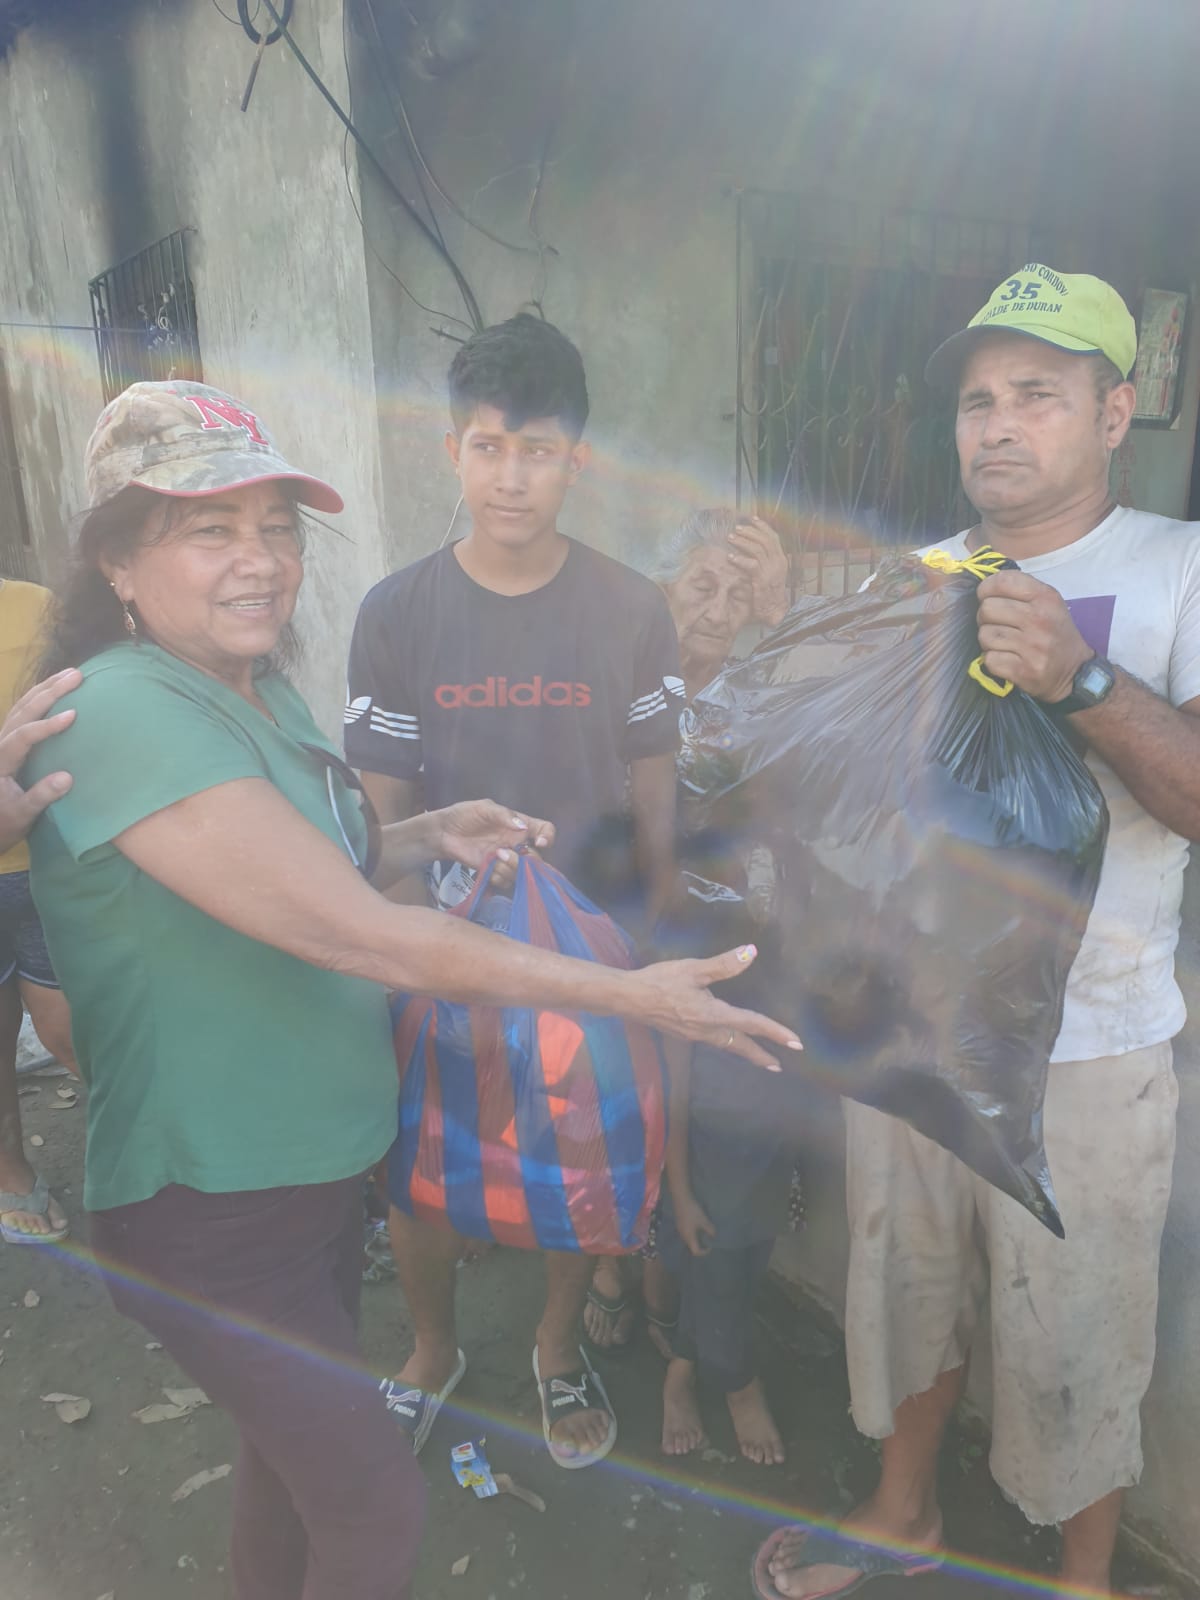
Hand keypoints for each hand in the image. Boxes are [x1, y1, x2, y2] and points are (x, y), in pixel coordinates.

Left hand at [0, 669, 79, 853]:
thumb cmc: (3, 823)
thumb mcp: (22, 816)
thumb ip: (40, 797)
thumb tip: (67, 778)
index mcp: (1, 761)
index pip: (24, 735)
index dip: (47, 725)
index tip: (73, 715)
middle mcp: (0, 745)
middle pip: (22, 711)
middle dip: (50, 691)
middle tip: (77, 675)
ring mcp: (4, 741)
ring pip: (22, 706)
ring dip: (46, 688)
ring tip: (70, 674)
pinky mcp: (10, 742)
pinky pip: (23, 712)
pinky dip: (40, 697)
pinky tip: (54, 689)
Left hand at [433, 800, 554, 889]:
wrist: (443, 833)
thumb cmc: (464, 815)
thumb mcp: (484, 808)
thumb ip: (503, 815)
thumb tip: (522, 827)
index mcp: (520, 825)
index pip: (545, 831)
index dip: (548, 837)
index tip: (538, 843)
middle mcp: (517, 844)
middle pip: (538, 859)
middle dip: (527, 861)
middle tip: (505, 853)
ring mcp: (506, 859)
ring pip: (523, 873)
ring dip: (511, 869)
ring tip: (493, 858)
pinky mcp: (494, 871)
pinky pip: (506, 881)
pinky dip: (499, 878)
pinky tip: (487, 869)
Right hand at [627, 943, 801, 1069]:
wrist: (628, 998)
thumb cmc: (660, 981)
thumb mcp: (693, 969)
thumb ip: (723, 964)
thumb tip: (752, 952)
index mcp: (713, 1014)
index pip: (752, 1024)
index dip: (776, 1032)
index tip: (796, 1043)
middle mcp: (706, 1030)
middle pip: (740, 1045)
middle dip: (761, 1055)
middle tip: (780, 1065)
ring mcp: (694, 1035)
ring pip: (727, 1045)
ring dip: (746, 1052)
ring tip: (761, 1059)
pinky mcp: (684, 1033)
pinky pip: (715, 1042)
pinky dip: (729, 1045)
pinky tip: (727, 1040)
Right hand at [670, 1180, 714, 1255]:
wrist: (681, 1198)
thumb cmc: (693, 1211)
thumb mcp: (704, 1220)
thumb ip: (710, 1230)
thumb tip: (714, 1236)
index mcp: (689, 1237)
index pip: (696, 1251)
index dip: (704, 1252)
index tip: (711, 1246)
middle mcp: (683, 1236)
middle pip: (691, 1247)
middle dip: (701, 1246)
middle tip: (709, 1240)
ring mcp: (680, 1229)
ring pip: (689, 1239)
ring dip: (697, 1239)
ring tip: (705, 1233)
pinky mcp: (679, 1223)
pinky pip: (687, 1233)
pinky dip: (694, 1234)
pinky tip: (698, 1226)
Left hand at [727, 517, 789, 627]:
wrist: (775, 611)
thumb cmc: (769, 593)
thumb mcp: (770, 573)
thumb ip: (764, 560)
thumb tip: (751, 547)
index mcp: (781, 559)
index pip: (773, 537)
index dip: (762, 526)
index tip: (752, 518)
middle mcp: (778, 562)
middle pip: (765, 539)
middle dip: (750, 531)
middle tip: (737, 529)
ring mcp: (772, 570)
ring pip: (757, 549)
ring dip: (742, 542)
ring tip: (731, 538)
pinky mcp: (763, 579)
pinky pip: (751, 564)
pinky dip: (740, 559)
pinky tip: (731, 557)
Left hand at [976, 571, 1093, 701]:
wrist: (1074, 671)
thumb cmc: (1055, 633)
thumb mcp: (1048, 603)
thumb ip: (1020, 591)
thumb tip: (983, 589)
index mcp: (1046, 597)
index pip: (1002, 581)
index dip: (986, 588)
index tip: (986, 596)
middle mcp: (1039, 619)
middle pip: (987, 609)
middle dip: (986, 617)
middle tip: (997, 624)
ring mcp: (1032, 646)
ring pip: (985, 635)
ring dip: (989, 641)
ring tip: (1005, 643)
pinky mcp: (1023, 670)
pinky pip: (989, 659)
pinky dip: (993, 660)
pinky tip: (1007, 658)